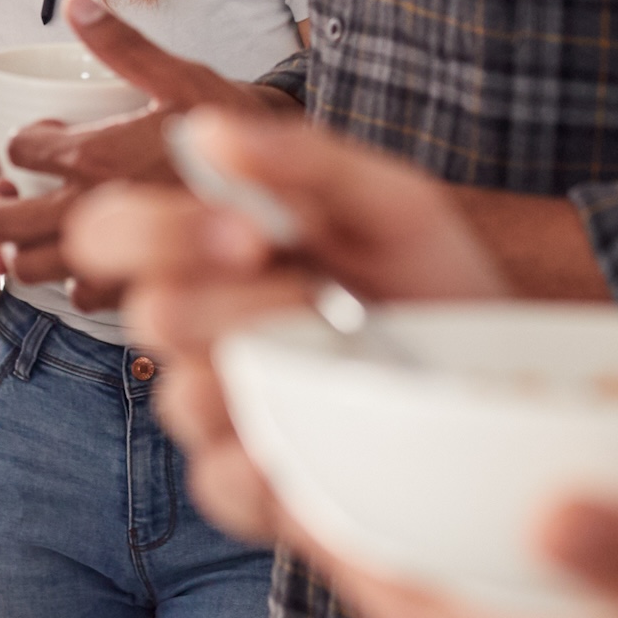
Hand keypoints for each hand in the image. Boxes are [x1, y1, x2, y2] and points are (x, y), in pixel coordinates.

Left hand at [0, 0, 282, 286]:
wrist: (296, 196)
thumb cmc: (240, 132)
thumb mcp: (183, 78)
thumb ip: (123, 45)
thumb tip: (77, 3)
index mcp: (95, 156)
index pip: (19, 150)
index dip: (22, 141)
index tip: (42, 138)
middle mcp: (93, 212)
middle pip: (3, 221)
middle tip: (9, 191)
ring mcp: (111, 258)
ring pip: (27, 268)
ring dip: (19, 249)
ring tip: (33, 230)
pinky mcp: (135, 292)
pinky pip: (78, 299)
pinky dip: (73, 282)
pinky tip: (90, 259)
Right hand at [62, 113, 503, 539]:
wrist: (508, 375)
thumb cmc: (438, 282)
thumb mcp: (393, 203)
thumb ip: (304, 161)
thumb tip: (203, 129)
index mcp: (210, 250)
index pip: (110, 230)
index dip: (153, 230)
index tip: (248, 231)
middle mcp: (201, 328)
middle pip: (148, 314)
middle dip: (239, 298)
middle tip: (319, 291)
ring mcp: (221, 410)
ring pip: (184, 397)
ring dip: (276, 370)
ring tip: (348, 359)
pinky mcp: (250, 487)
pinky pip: (223, 481)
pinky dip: (282, 455)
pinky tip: (333, 427)